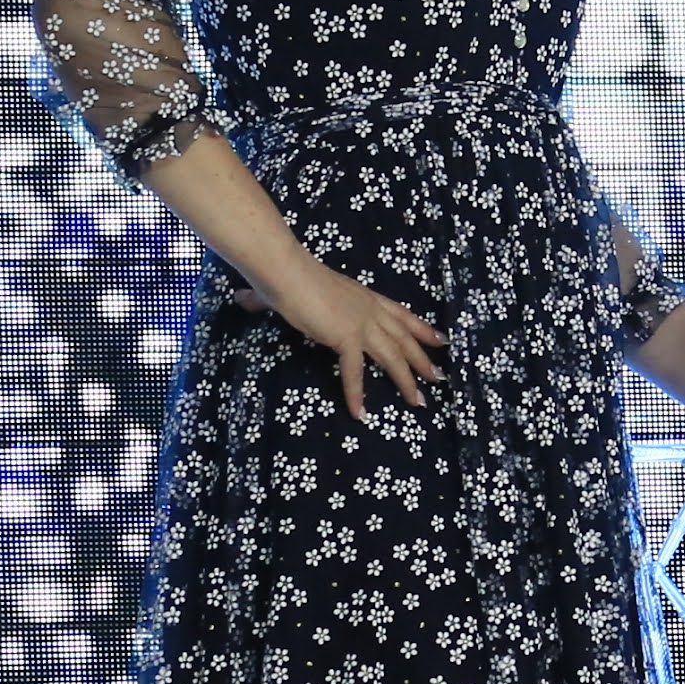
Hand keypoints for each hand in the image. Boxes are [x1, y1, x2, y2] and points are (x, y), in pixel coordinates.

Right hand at [274, 260, 441, 420]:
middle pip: (404, 338)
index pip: (401, 314)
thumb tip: (243, 299)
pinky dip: (356, 393)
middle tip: (439, 378)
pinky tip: (359, 413)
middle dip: (423, 359)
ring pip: (393, 357)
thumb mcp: (289, 289)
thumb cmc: (285, 274)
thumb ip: (268, 299)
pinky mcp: (346, 337)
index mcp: (364, 296)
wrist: (285, 270)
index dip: (422, 328)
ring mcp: (360, 323)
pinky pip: (355, 371)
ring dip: (407, 381)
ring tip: (419, 402)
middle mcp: (369, 309)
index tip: (441, 340)